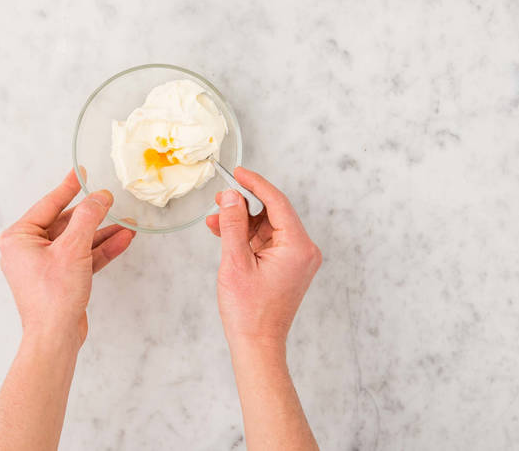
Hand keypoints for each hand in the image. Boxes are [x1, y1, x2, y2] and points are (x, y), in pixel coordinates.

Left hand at [0, 168, 134, 346]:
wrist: (55, 338)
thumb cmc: (53, 297)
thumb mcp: (73, 249)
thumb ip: (87, 218)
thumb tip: (100, 197)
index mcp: (19, 238)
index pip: (48, 204)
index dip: (69, 187)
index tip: (82, 172)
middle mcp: (28, 250)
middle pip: (65, 223)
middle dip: (92, 215)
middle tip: (111, 200)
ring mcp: (44, 265)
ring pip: (77, 241)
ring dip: (102, 233)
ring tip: (127, 223)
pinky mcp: (60, 279)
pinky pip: (82, 257)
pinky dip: (101, 250)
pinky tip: (122, 240)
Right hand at [206, 167, 320, 348]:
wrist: (257, 345)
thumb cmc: (249, 311)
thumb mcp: (235, 261)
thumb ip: (234, 224)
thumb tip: (233, 196)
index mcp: (298, 247)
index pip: (278, 202)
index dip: (255, 184)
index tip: (238, 172)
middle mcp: (303, 250)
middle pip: (273, 213)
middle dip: (244, 205)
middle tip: (220, 199)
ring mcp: (296, 259)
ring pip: (267, 227)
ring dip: (242, 222)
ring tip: (215, 221)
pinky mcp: (287, 266)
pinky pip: (266, 241)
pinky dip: (246, 236)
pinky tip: (224, 234)